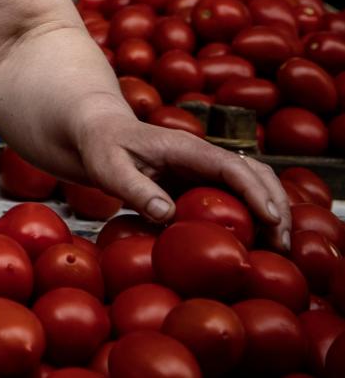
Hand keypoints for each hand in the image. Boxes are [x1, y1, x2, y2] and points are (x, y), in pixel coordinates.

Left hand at [70, 109, 289, 249]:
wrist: (97, 133)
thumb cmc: (100, 146)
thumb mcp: (107, 167)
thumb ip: (134, 189)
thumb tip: (167, 214)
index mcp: (185, 148)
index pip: (232, 167)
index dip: (255, 192)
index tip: (271, 219)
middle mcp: (203, 156)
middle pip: (255, 174)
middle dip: (276, 205)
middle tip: (283, 243)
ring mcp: (205, 169)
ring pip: (254, 184)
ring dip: (273, 210)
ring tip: (278, 246)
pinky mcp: (201, 183)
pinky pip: (237, 196)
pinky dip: (255, 214)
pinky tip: (258, 240)